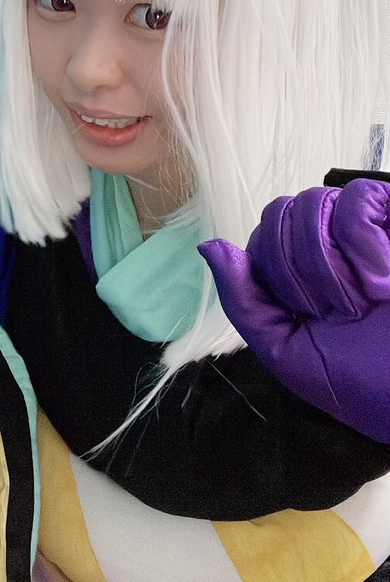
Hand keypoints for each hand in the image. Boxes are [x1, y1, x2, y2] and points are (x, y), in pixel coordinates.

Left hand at [198, 179, 389, 441]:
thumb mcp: (287, 352)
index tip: (312, 316)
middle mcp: (331, 242)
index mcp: (301, 272)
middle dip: (301, 272)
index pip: (260, 238)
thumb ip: (244, 301)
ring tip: (367, 297)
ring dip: (334, 265)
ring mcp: (366, 226)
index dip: (274, 277)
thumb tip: (208, 245)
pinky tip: (384, 278)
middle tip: (341, 311)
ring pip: (313, 204)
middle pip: (279, 215)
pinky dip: (364, 244)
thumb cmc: (365, 383)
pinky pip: (357, 199)